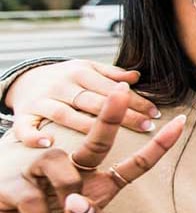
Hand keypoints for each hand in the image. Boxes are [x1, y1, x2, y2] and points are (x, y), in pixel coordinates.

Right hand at [0, 84, 185, 212]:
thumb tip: (80, 202)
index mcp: (98, 190)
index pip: (133, 166)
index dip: (157, 147)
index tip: (180, 121)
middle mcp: (74, 176)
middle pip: (97, 142)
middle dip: (109, 116)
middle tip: (119, 90)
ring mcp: (41, 175)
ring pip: (63, 166)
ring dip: (61, 195)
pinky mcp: (12, 182)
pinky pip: (32, 193)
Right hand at [7, 60, 160, 148]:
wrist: (24, 80)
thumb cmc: (66, 79)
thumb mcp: (87, 69)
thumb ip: (111, 74)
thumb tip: (136, 76)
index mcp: (80, 72)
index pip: (111, 88)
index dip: (134, 100)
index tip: (155, 113)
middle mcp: (61, 86)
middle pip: (94, 102)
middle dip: (122, 115)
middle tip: (146, 126)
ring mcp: (41, 101)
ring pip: (65, 114)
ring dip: (89, 126)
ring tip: (112, 139)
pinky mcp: (23, 116)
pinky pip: (24, 128)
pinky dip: (34, 136)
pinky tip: (50, 143)